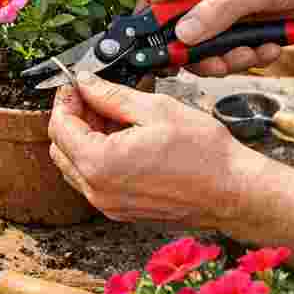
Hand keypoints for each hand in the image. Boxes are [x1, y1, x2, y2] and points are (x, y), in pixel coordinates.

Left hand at [47, 73, 267, 227]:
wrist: (233, 192)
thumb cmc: (203, 154)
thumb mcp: (155, 109)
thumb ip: (111, 95)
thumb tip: (86, 83)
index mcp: (100, 164)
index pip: (59, 127)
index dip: (65, 100)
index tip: (77, 85)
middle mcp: (98, 191)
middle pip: (61, 148)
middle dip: (73, 118)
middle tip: (96, 97)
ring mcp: (108, 205)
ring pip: (75, 165)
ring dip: (84, 138)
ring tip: (115, 117)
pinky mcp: (120, 211)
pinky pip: (93, 181)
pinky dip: (98, 157)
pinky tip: (123, 139)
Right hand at [141, 0, 293, 75]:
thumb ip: (218, 12)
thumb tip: (182, 35)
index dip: (150, 18)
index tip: (152, 47)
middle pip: (180, 22)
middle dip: (197, 48)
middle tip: (214, 64)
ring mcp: (223, 0)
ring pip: (204, 39)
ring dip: (225, 55)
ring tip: (253, 54)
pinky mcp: (239, 17)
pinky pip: (227, 44)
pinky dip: (245, 53)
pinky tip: (268, 48)